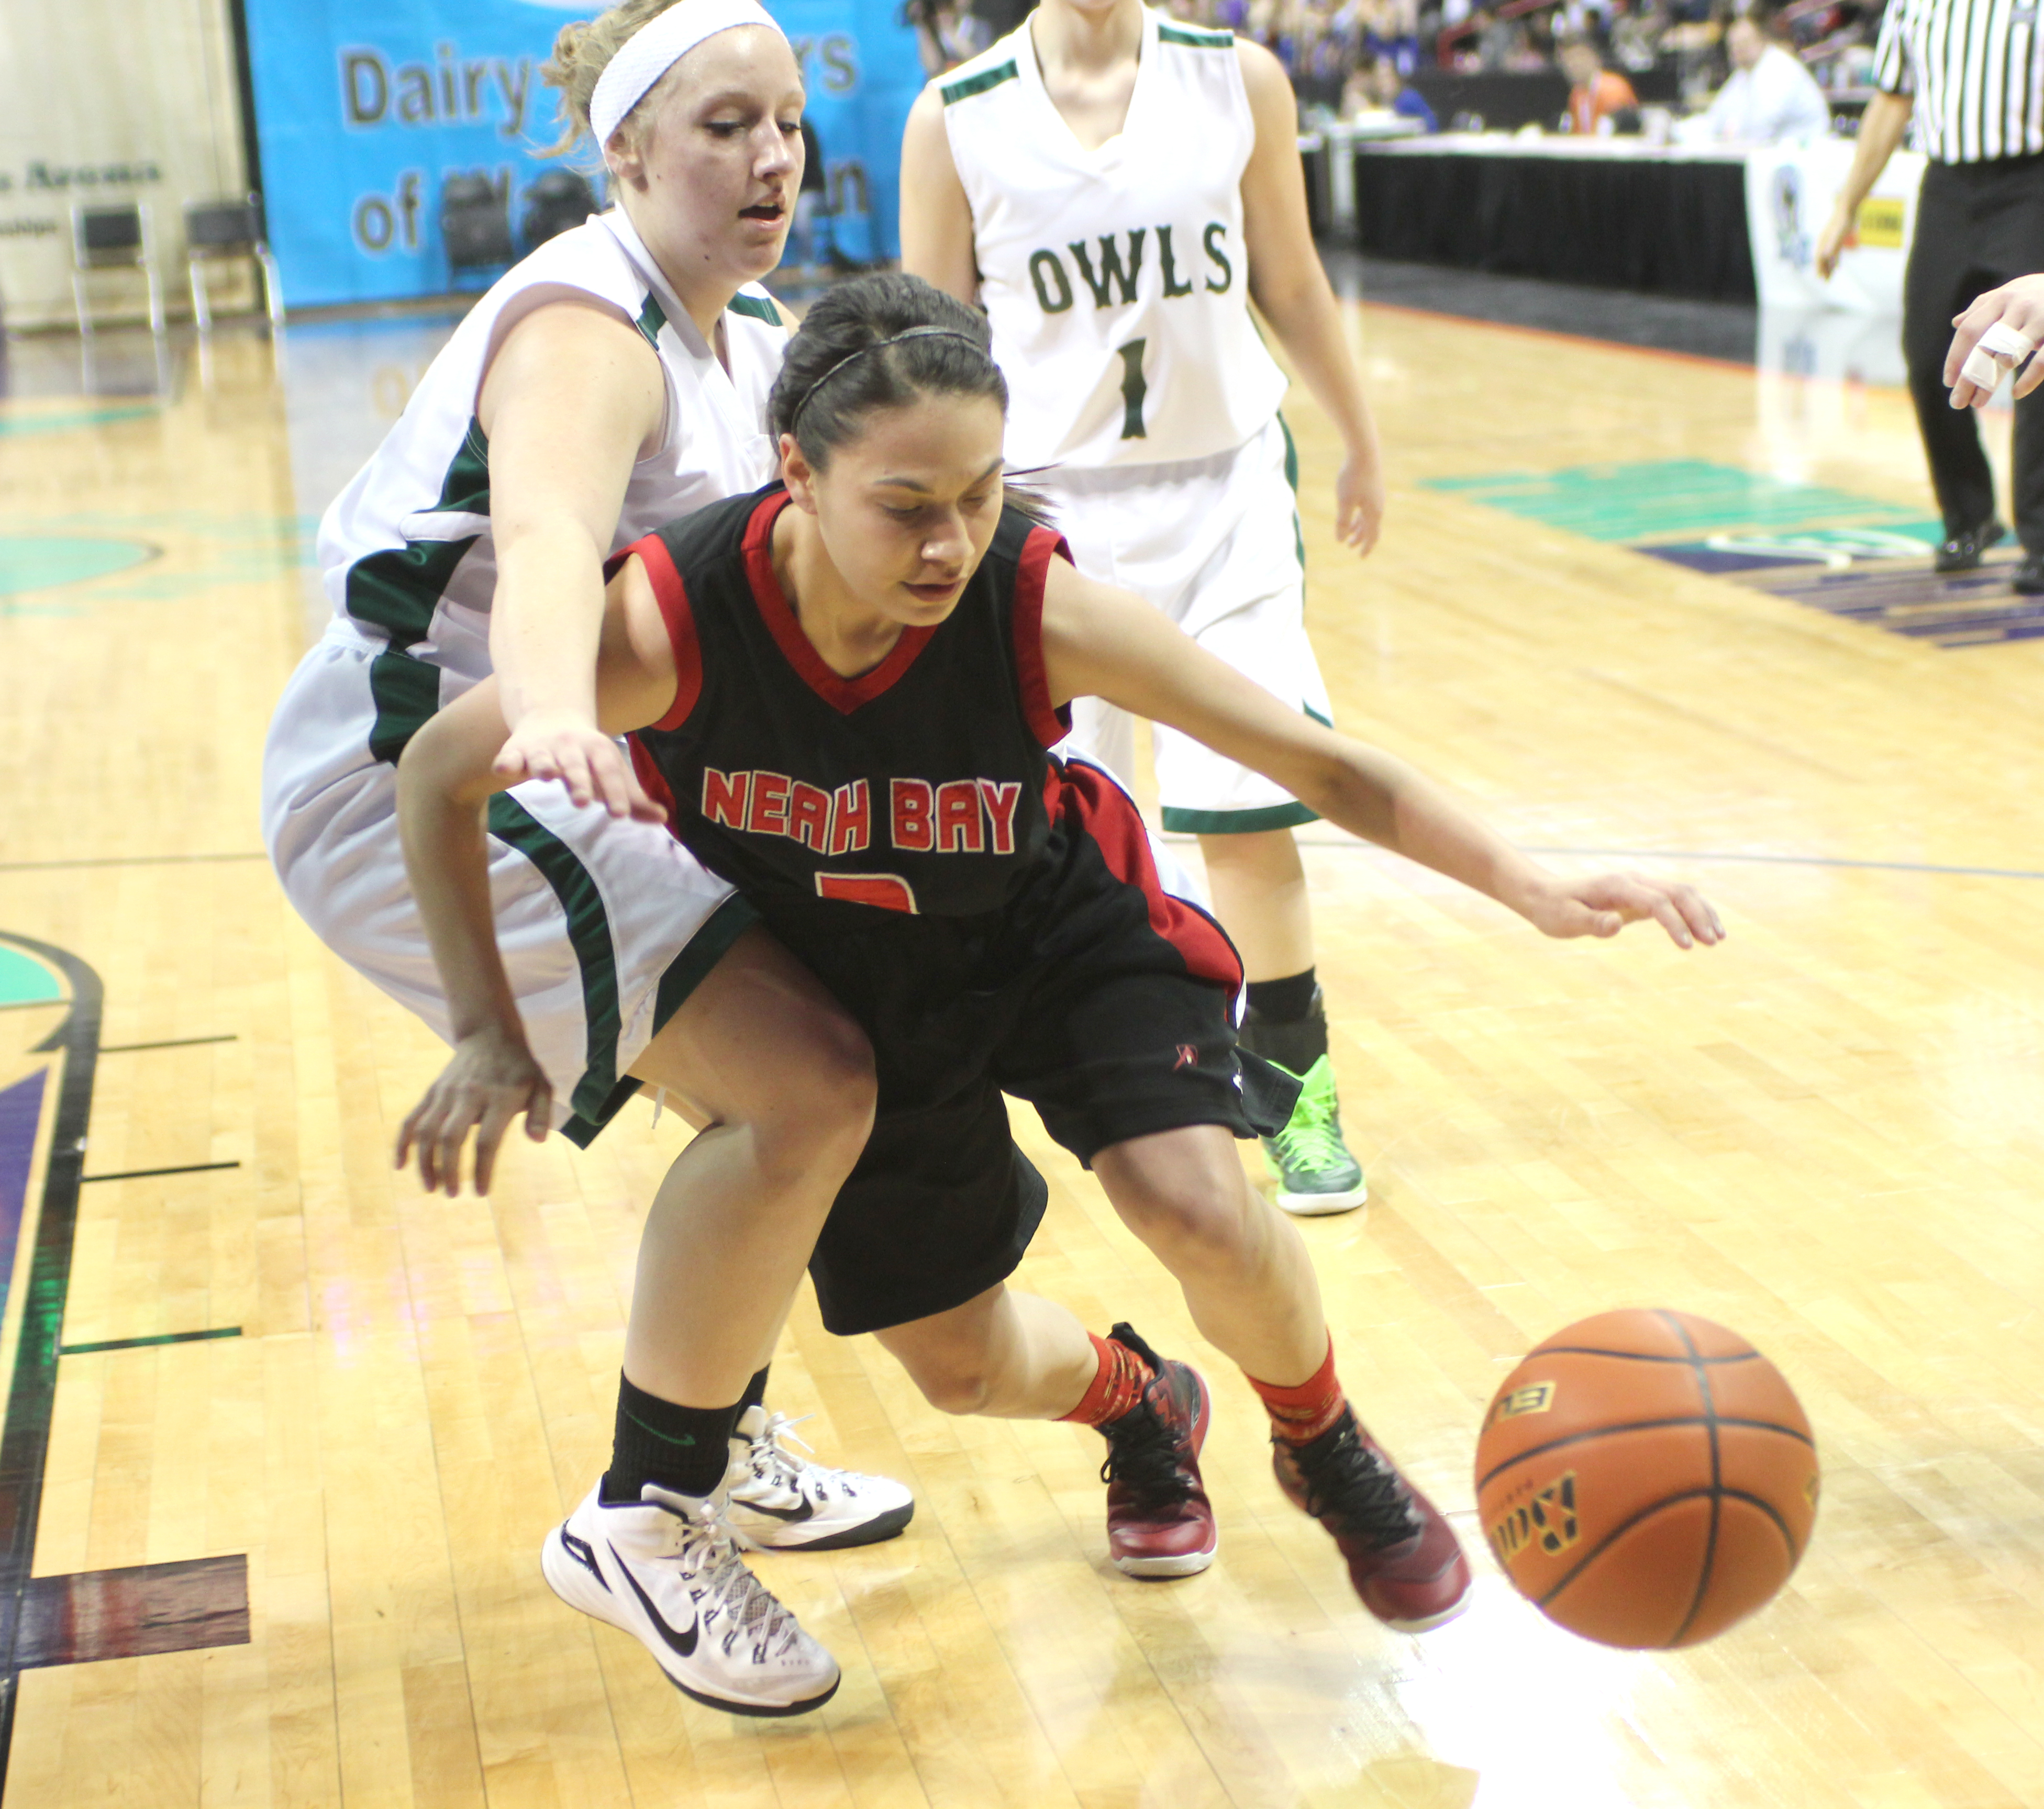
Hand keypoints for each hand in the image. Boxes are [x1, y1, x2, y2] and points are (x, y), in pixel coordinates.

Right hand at [395, 1026, 553, 1196]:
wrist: (490, 1035)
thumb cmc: (520, 1068)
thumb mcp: (542, 1085)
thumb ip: (542, 1113)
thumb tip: (538, 1140)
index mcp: (498, 1098)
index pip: (486, 1140)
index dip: (481, 1169)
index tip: (480, 1193)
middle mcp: (468, 1095)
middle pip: (451, 1138)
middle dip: (449, 1170)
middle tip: (452, 1194)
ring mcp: (446, 1093)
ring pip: (426, 1131)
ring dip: (425, 1163)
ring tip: (431, 1188)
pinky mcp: (432, 1092)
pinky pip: (411, 1119)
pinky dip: (402, 1143)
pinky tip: (400, 1165)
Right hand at [492, 707, 665, 822]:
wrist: (552, 717)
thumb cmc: (589, 758)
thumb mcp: (612, 772)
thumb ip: (633, 798)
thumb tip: (662, 818)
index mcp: (598, 751)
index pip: (609, 772)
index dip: (616, 792)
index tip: (620, 814)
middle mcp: (571, 747)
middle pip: (576, 765)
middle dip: (579, 781)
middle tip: (582, 801)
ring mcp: (543, 748)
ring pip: (543, 757)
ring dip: (544, 765)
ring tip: (546, 775)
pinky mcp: (516, 750)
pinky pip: (510, 755)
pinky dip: (507, 761)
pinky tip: (504, 769)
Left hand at [1335, 450, 1385, 555]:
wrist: (1364, 452)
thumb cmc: (1353, 477)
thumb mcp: (1345, 502)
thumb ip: (1343, 522)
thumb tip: (1340, 541)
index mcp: (1374, 512)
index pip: (1372, 536)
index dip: (1366, 547)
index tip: (1361, 557)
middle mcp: (1378, 506)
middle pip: (1370, 528)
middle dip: (1360, 539)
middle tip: (1350, 547)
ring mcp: (1377, 496)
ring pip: (1368, 517)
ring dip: (1359, 527)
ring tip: (1349, 534)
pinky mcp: (1373, 487)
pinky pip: (1367, 507)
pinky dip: (1359, 515)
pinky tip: (1352, 513)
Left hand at [1516, 871, 1724, 949]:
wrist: (1545, 896)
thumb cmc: (1553, 910)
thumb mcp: (1566, 921)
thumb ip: (1592, 923)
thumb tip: (1617, 924)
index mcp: (1617, 885)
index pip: (1656, 901)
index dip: (1674, 923)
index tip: (1686, 947)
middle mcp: (1633, 881)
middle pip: (1677, 892)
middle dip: (1698, 915)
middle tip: (1713, 942)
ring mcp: (1639, 887)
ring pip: (1680, 893)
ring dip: (1701, 913)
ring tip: (1717, 939)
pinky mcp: (1640, 897)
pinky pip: (1673, 901)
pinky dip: (1691, 914)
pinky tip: (1702, 932)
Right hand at [1813, 202, 1852, 280]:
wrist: (1847, 207)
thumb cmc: (1844, 221)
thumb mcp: (1839, 234)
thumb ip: (1833, 245)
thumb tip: (1826, 256)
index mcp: (1823, 242)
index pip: (1819, 258)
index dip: (1819, 268)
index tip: (1821, 278)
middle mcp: (1824, 242)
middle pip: (1821, 259)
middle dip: (1823, 270)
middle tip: (1826, 280)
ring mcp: (1829, 240)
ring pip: (1827, 256)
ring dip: (1828, 266)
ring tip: (1831, 274)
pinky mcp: (1836, 238)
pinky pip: (1833, 252)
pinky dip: (1833, 259)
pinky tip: (1837, 264)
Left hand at [1945, 275, 2043, 408]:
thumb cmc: (2042, 293)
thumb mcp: (2014, 293)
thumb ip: (1985, 306)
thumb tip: (1957, 322)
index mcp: (2002, 298)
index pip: (1969, 331)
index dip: (1956, 358)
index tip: (1949, 382)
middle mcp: (2020, 305)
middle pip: (1984, 347)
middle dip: (1968, 378)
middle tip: (1957, 403)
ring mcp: (2042, 317)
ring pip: (2008, 355)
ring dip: (1990, 382)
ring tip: (1978, 402)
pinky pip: (2042, 360)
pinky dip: (2029, 378)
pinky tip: (2016, 392)